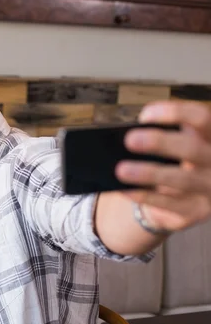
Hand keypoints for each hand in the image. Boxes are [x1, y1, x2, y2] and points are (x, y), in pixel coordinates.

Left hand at [115, 100, 210, 231]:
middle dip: (160, 142)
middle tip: (130, 140)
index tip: (145, 116)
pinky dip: (145, 195)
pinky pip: (170, 204)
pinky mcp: (199, 211)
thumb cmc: (175, 164)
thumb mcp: (174, 147)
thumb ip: (162, 137)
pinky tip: (124, 190)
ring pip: (182, 179)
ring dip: (149, 173)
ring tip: (121, 170)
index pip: (201, 118)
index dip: (175, 113)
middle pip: (191, 147)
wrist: (184, 200)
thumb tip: (132, 137)